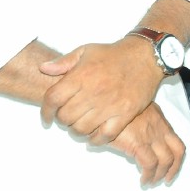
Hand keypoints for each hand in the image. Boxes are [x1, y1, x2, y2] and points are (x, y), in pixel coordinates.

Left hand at [40, 38, 163, 144]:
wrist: (146, 56)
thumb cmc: (114, 54)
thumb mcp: (86, 50)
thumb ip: (64, 61)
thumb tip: (43, 68)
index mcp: (81, 75)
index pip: (53, 99)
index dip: (45, 111)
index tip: (47, 117)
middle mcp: (93, 91)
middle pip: (65, 116)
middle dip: (62, 120)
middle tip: (67, 118)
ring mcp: (110, 104)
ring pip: (82, 128)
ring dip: (76, 130)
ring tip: (79, 126)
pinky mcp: (125, 113)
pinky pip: (105, 135)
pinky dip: (96, 139)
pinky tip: (93, 136)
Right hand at [108, 102, 185, 185]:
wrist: (106, 103)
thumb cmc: (117, 107)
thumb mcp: (136, 110)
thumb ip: (142, 122)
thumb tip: (139, 136)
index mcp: (160, 121)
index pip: (177, 142)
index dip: (177, 159)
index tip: (173, 168)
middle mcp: (160, 128)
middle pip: (176, 152)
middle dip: (173, 169)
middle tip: (166, 180)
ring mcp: (151, 136)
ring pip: (165, 160)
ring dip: (159, 175)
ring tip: (151, 182)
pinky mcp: (138, 143)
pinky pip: (149, 164)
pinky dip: (148, 175)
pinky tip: (143, 179)